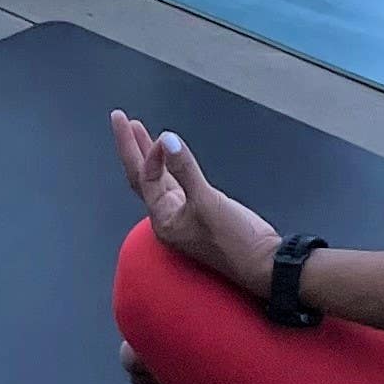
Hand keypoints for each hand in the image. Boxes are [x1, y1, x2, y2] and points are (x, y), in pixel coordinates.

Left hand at [110, 114, 281, 295]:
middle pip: (143, 177)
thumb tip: (166, 139)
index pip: (146, 178)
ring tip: (140, 130)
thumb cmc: (234, 242)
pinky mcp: (202, 211)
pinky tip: (169, 155)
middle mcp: (169, 218)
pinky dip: (171, 165)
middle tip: (120, 119)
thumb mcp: (207, 202)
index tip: (162, 135)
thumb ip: (185, 169)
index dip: (150, 153)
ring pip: (159, 178)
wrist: (263, 264)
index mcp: (164, 220)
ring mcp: (184, 215)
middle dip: (132, 148)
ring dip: (150, 154)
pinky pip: (177, 183)